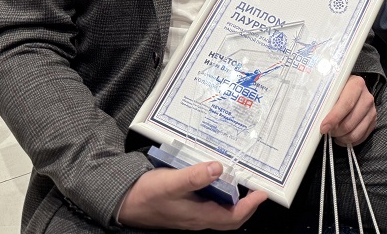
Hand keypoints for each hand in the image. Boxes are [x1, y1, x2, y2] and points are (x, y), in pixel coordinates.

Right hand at [118, 162, 266, 229]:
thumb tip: (219, 168)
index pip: (234, 217)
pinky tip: (218, 180)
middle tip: (258, 189)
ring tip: (243, 184)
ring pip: (221, 213)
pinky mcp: (186, 208)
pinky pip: (210, 205)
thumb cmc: (147, 194)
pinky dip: (220, 196)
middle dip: (248, 206)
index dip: (251, 206)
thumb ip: (194, 176)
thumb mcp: (171, 182)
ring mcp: (192, 214)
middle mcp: (198, 219)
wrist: (124, 203)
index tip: (263, 193)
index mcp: (199, 216)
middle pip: (231, 218)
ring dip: (235, 201)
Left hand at [320, 75, 375, 145]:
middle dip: (335, 131)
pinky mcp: (373, 121)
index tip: (323, 127)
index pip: (346, 105)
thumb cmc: (339, 89)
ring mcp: (372, 111)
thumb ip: (326, 99)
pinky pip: (361, 138)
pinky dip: (349, 141)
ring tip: (333, 134)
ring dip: (341, 138)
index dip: (333, 118)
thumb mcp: (332, 88)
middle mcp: (367, 98)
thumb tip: (316, 116)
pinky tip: (341, 138)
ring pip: (355, 133)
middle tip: (326, 131)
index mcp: (357, 85)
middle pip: (350, 122)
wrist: (352, 88)